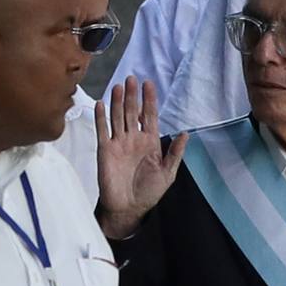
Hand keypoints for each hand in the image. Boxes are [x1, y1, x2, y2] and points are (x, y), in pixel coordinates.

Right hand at [95, 76, 187, 238]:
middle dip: (132, 95)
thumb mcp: (168, 172)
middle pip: (131, 112)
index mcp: (150, 141)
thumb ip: (175, 153)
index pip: (149, 115)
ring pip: (117, 117)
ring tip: (118, 86)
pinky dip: (101, 118)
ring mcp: (118, 143)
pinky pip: (102, 131)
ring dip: (117, 102)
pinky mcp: (104, 150)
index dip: (149, 100)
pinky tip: (100, 104)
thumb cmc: (150, 191)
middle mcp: (133, 138)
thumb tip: (186, 133)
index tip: (149, 83)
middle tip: (131, 78)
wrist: (129, 208)